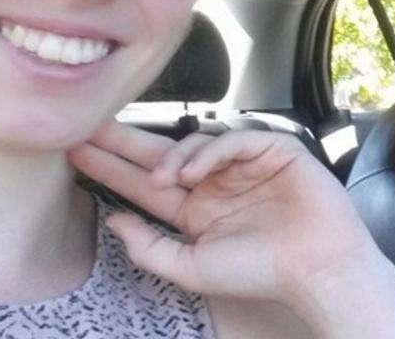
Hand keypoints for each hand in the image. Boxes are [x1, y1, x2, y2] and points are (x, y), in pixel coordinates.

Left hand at [68, 121, 378, 307]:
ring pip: (190, 140)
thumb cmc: (260, 271)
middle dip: (121, 139)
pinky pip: (227, 139)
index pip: (140, 181)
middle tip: (88, 124)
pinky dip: (207, 152)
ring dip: (170, 157)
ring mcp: (236, 161)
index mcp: (191, 206)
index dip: (109, 166)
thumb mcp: (193, 267)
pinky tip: (195, 172)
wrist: (318, 269)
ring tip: (163, 180)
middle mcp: (209, 179)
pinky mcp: (264, 147)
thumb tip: (112, 223)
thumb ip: (150, 248)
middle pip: (155, 150)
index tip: (76, 152)